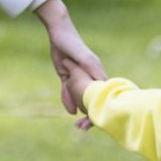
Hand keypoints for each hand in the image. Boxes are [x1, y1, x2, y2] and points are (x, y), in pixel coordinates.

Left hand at [37, 0, 103, 125]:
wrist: (58, 32)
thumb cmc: (72, 43)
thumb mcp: (83, 57)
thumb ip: (91, 68)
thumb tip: (101, 83)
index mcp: (95, 72)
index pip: (101, 93)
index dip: (101, 107)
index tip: (98, 120)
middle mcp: (88, 75)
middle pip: (90, 97)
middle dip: (89, 113)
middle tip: (84, 128)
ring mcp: (77, 76)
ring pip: (78, 97)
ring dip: (79, 110)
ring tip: (78, 126)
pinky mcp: (66, 75)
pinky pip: (68, 91)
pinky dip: (68, 101)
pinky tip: (69, 111)